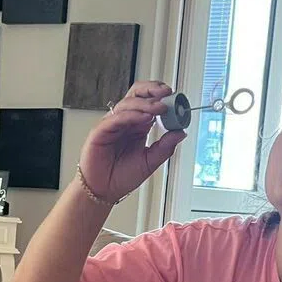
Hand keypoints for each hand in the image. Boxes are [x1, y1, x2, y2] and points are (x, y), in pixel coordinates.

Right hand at [78, 80, 187, 203]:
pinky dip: (130, 115)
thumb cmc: (122, 177)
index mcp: (138, 126)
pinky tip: (143, 118)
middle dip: (152, 90)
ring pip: (127, 104)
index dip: (161, 97)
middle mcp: (125, 122)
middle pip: (136, 95)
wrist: (104, 192)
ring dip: (145, 103)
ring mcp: (112, 125)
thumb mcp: (150, 162)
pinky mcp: (100, 132)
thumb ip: (165, 147)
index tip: (175, 98)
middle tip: (167, 93)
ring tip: (159, 108)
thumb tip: (181, 132)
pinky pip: (115, 118)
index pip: (149, 102)